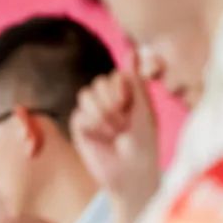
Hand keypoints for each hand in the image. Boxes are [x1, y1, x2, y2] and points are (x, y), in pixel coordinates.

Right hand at [71, 49, 160, 222]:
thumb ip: (135, 80)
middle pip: (98, 83)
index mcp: (126, 94)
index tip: (128, 105)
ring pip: (86, 94)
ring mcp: (92, 113)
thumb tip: (132, 49)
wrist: (131, 173)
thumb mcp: (144, 109)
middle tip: (123, 125)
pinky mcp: (80, 127)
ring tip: (113, 132)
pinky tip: (102, 138)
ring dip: (102, 114)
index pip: (115, 75)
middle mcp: (108, 101)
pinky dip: (92, 125)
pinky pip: (78, 114)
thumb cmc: (145, 143)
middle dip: (112, 104)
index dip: (119, 88)